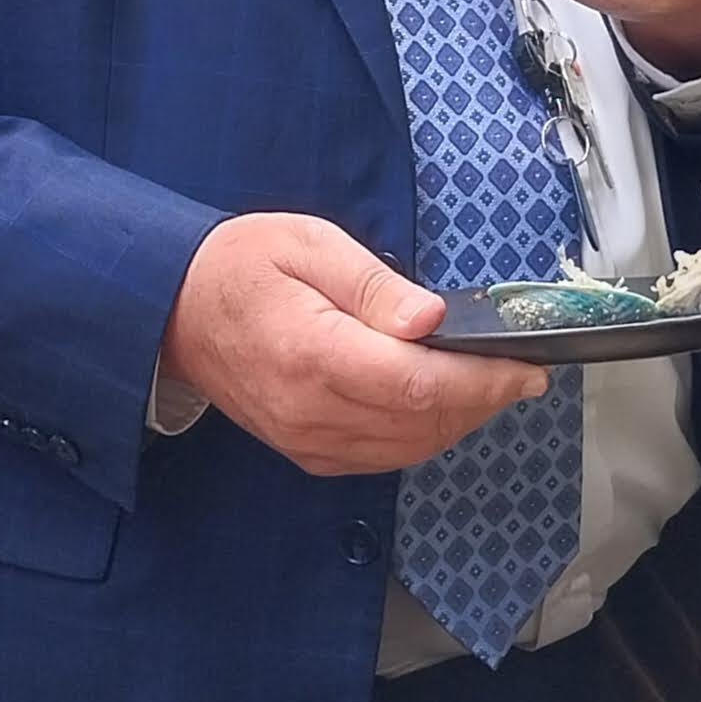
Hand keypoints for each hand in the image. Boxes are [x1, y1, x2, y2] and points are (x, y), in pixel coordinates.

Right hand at [160, 212, 547, 477]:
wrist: (173, 310)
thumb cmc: (241, 266)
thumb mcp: (309, 245)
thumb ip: (373, 284)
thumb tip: (431, 318)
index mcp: (313, 354)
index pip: (419, 385)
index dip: (483, 381)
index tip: (527, 368)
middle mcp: (310, 411)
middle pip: (422, 424)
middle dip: (483, 400)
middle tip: (520, 373)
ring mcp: (306, 439)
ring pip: (408, 448)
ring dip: (458, 421)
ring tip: (490, 384)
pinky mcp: (306, 451)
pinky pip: (381, 456)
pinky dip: (422, 435)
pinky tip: (441, 404)